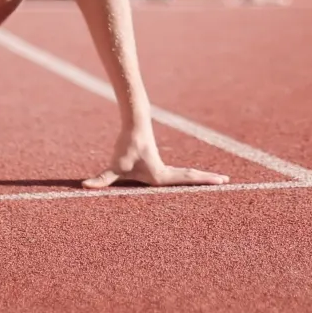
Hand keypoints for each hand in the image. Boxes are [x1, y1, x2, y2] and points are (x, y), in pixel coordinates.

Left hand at [82, 123, 228, 189]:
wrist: (132, 125)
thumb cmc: (125, 147)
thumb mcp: (113, 167)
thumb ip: (100, 180)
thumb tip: (84, 187)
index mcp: (160, 176)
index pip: (186, 180)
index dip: (203, 181)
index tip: (222, 181)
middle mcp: (165, 172)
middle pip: (190, 178)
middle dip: (207, 181)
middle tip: (227, 182)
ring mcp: (163, 167)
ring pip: (186, 174)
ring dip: (200, 178)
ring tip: (217, 181)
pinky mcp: (157, 162)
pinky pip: (177, 172)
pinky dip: (188, 176)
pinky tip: (192, 179)